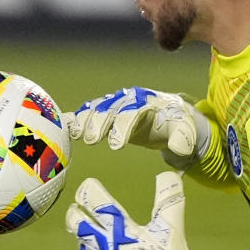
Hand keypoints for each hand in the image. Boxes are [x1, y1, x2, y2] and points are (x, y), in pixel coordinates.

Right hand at [64, 87, 209, 168]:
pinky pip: (88, 112)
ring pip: (96, 108)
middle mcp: (129, 100)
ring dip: (84, 120)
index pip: (133, 112)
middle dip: (99, 123)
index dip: (122, 128)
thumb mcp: (186, 130)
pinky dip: (76, 117)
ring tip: (74, 135)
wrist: (169, 116)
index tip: (115, 146)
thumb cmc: (177, 124)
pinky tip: (64, 127)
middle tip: (91, 140)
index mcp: (148, 103)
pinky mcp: (106, 112)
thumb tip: (180, 149)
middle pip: (111, 108)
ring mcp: (115, 105)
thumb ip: (184, 138)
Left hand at [65, 172, 191, 249]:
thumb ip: (169, 196)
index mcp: (120, 228)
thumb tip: (167, 174)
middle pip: (78, 225)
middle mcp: (107, 245)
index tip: (88, 184)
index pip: (96, 203)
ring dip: (81, 234)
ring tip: (83, 227)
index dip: (89, 191)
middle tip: (76, 207)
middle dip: (75, 213)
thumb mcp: (171, 223)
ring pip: (83, 245)